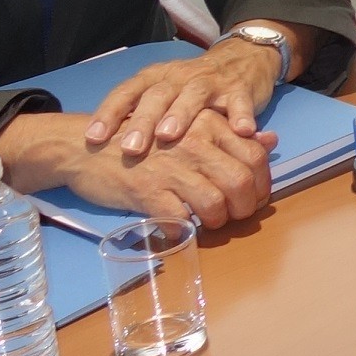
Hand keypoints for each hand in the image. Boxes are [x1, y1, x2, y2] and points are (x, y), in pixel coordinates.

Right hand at [0, 109, 279, 230]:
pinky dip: (184, 231)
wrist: (84, 146)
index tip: (254, 197)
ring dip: (219, 222)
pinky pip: (179, 220)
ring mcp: (170, 168)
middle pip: (241, 181)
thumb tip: (270, 141)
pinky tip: (179, 230)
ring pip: (215, 203)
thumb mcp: (187, 127)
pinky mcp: (146, 191)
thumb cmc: (142, 138)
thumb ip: (229, 134)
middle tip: (236, 216)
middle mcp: (193, 142)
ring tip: (210, 224)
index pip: (255, 155)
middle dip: (245, 207)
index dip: (262, 182)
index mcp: (207, 124)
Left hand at [85, 38, 280, 155]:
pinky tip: (241, 132)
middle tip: (131, 148)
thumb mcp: (163, 96)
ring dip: (181, 114)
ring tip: (170, 135)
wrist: (241, 58)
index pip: (127, 92)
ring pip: (194, 95)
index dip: (109, 113)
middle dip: (143, 121)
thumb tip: (106, 152)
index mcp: (156, 78)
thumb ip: (141, 118)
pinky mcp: (240, 89)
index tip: (94, 138)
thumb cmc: (191, 87)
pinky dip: (241, 116)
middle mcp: (180, 77)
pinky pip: (240, 102)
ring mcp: (211, 82)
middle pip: (157, 95)